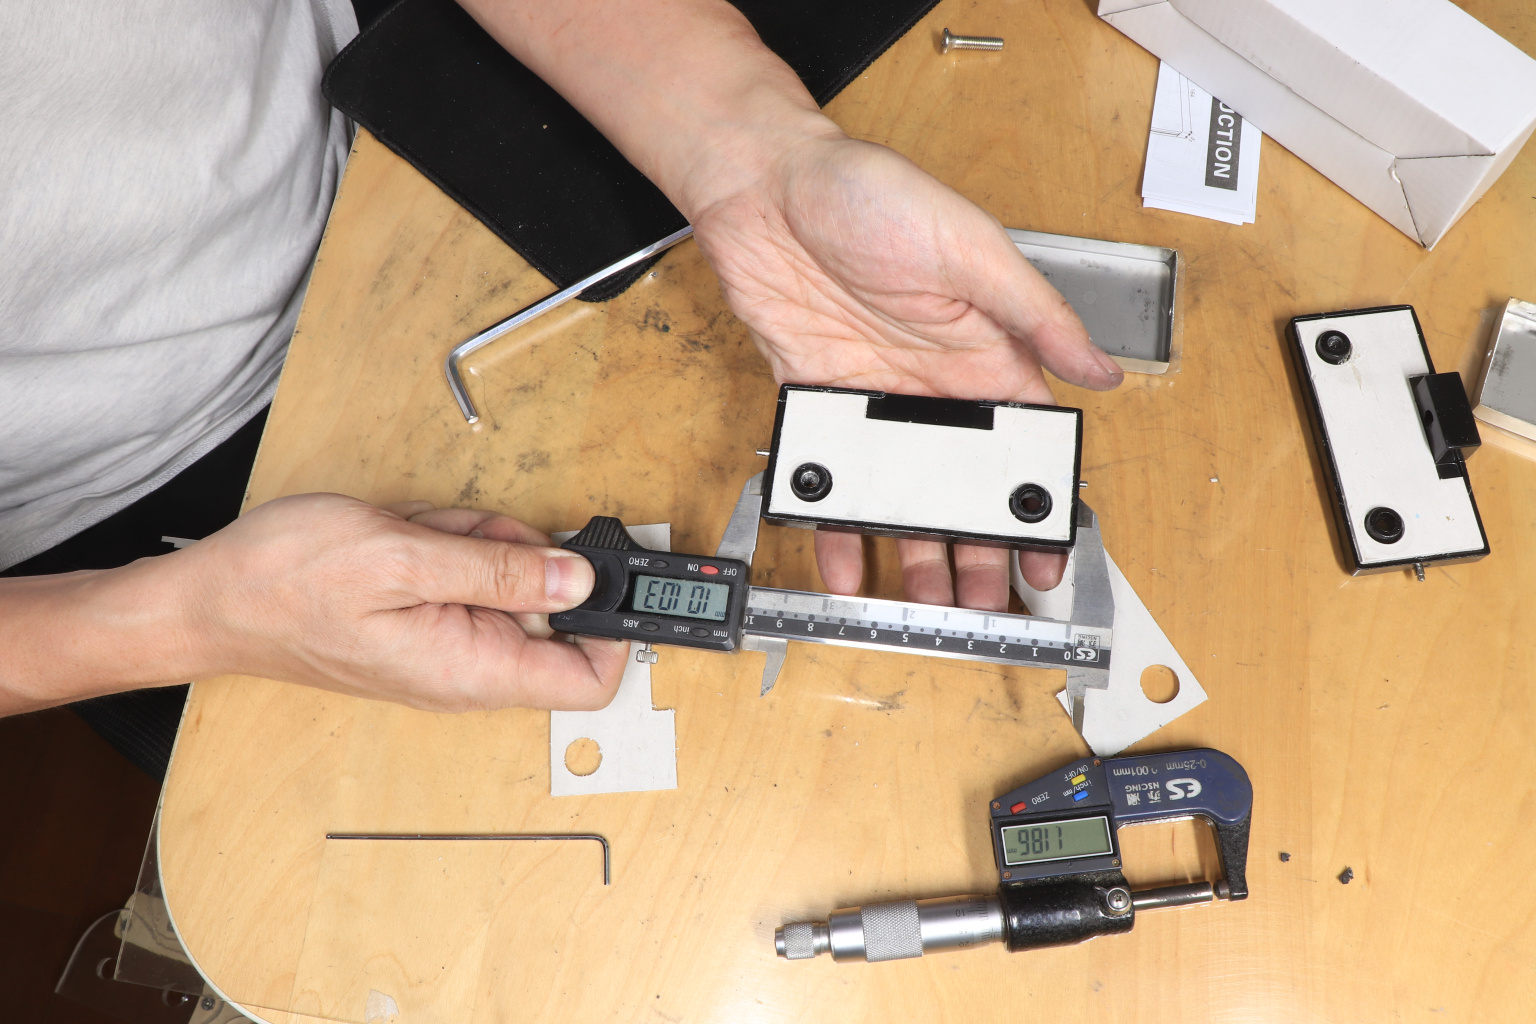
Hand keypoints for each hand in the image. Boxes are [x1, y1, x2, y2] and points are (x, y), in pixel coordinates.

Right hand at [178, 493, 628, 710]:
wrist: (210, 601)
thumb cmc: (287, 583)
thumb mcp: (404, 557)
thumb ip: (501, 572)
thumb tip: (581, 580)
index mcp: (473, 671)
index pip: (588, 680)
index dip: (612, 629)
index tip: (605, 572)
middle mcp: (468, 673)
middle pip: (553, 618)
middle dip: (525, 561)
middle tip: (469, 538)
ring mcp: (446, 651)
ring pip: (510, 589)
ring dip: (479, 547)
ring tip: (421, 538)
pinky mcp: (426, 627)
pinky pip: (469, 582)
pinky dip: (450, 549)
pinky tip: (407, 541)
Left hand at [688, 132, 1121, 608]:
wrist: (765, 186)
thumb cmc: (870, 194)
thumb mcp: (972, 246)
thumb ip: (1034, 314)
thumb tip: (1100, 371)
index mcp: (985, 351)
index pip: (1023, 445)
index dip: (1035, 503)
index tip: (1046, 553)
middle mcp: (933, 387)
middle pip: (963, 488)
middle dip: (980, 549)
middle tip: (987, 604)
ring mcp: (873, 402)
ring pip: (903, 496)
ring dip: (917, 551)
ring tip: (930, 604)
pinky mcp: (818, 404)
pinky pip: (835, 480)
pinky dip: (839, 525)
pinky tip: (848, 563)